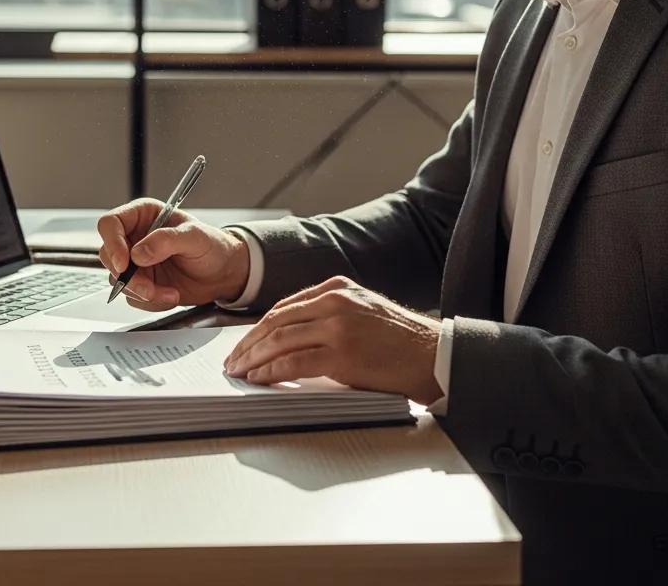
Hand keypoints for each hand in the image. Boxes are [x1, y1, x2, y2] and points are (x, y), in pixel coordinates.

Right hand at [97, 198, 250, 310]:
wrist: (223, 273)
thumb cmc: (212, 246)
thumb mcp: (194, 236)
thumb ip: (166, 240)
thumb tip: (138, 253)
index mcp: (143, 215)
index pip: (111, 224)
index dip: (112, 242)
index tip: (124, 263)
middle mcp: (135, 238)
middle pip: (109, 256)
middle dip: (128, 277)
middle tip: (149, 288)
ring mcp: (136, 263)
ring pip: (119, 280)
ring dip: (143, 292)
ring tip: (170, 292)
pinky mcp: (141, 283)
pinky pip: (132, 297)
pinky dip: (151, 302)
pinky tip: (171, 294)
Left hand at [223, 276, 443, 404]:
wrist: (434, 355)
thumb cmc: (400, 340)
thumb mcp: (362, 310)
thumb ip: (329, 314)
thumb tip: (289, 337)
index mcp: (337, 288)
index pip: (284, 306)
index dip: (258, 327)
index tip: (244, 342)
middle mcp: (334, 302)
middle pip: (276, 321)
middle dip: (248, 342)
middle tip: (233, 359)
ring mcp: (337, 326)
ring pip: (279, 340)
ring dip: (253, 358)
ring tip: (239, 371)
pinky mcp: (341, 354)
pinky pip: (293, 362)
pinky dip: (270, 371)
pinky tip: (259, 378)